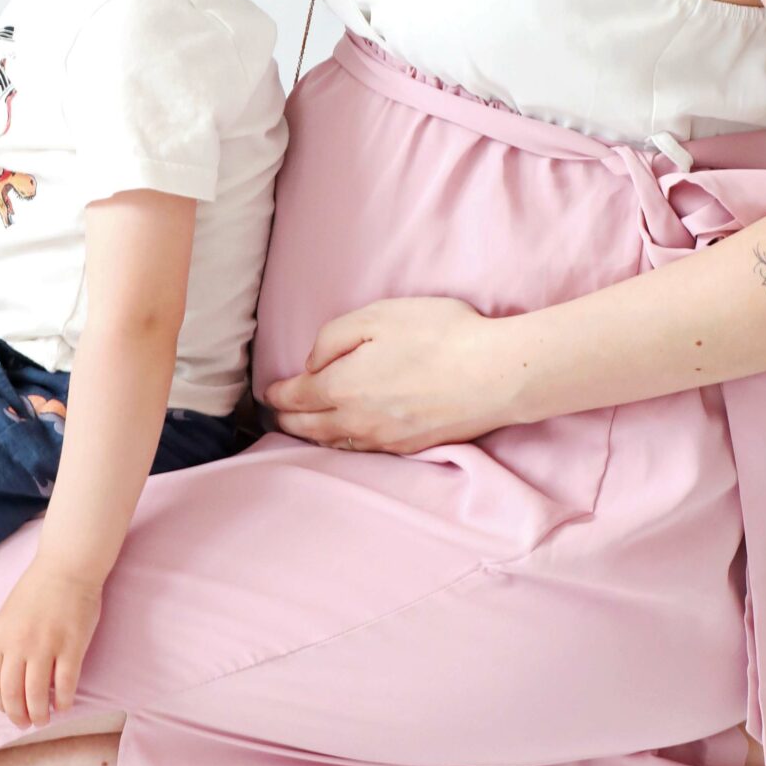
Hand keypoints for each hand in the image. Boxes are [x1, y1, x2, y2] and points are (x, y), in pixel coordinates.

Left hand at [0, 560, 103, 728]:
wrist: (67, 566)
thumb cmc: (39, 589)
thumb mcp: (9, 615)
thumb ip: (6, 644)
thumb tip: (11, 679)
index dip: (0, 703)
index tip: (8, 711)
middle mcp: (18, 644)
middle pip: (12, 694)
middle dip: (18, 715)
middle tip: (25, 724)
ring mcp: (45, 646)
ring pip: (37, 695)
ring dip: (40, 714)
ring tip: (44, 720)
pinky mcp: (71, 646)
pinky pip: (65, 684)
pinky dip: (64, 701)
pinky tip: (65, 706)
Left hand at [261, 296, 509, 454]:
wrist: (496, 374)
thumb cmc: (439, 335)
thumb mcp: (378, 316)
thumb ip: (334, 338)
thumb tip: (312, 363)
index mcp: (342, 385)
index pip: (296, 397)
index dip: (279, 394)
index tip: (269, 392)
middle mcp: (357, 420)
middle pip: (310, 427)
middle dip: (289, 419)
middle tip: (278, 413)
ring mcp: (385, 439)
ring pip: (336, 443)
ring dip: (314, 436)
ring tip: (305, 428)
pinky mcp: (411, 448)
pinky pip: (364, 450)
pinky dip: (345, 444)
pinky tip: (347, 437)